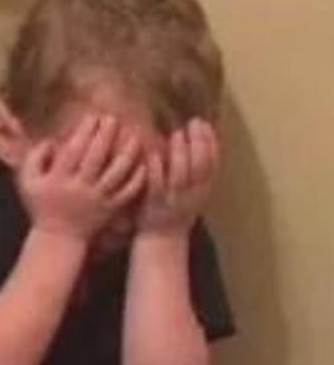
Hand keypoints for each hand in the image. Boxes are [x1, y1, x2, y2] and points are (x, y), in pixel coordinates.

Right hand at [19, 115, 145, 239]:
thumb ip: (34, 158)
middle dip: (106, 136)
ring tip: (134, 136)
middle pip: (96, 157)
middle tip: (114, 119)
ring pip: (116, 174)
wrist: (59, 238)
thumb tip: (51, 140)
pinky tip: (143, 164)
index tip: (93, 117)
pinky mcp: (110, 209)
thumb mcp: (27, 182)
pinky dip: (137, 178)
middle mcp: (80, 188)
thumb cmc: (42, 206)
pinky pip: (127, 192)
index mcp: (59, 179)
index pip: (74, 150)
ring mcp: (97, 199)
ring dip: (127, 154)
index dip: (85, 132)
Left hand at [137, 118, 219, 236]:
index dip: (211, 143)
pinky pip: (156, 183)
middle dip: (199, 142)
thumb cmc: (175, 213)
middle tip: (193, 123)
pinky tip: (154, 152)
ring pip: (180, 174)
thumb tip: (195, 143)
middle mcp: (191, 196)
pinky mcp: (154, 203)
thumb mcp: (192, 194)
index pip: (212, 165)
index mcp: (202, 191)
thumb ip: (195, 173)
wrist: (161, 241)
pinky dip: (156, 167)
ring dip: (179, 152)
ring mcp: (172, 199)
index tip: (206, 125)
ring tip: (177, 134)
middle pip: (199, 166)